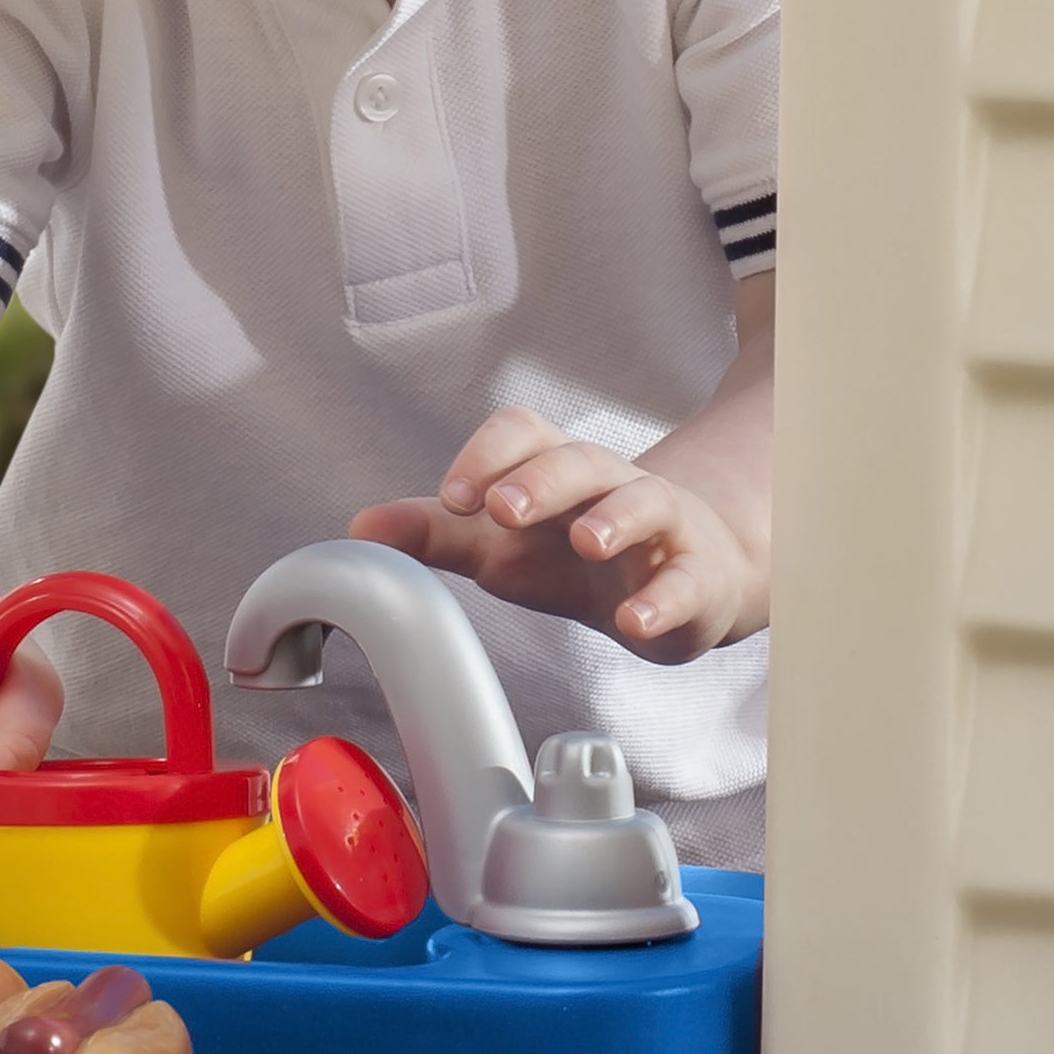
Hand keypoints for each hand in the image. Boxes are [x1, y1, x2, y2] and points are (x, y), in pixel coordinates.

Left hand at [350, 408, 767, 663]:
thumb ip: (433, 536)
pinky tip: (636, 621)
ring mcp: (660, 527)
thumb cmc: (575, 556)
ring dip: (615, 518)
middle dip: (541, 479)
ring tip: (586, 540)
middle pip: (580, 459)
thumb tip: (357, 529)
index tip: (453, 496)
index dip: (487, 454)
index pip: (523, 432)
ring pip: (646, 502)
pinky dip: (663, 600)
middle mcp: (609, 484)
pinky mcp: (696, 578)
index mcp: (554, 468)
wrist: (681, 580)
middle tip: (503, 508)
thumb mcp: (501, 546)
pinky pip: (687, 581)